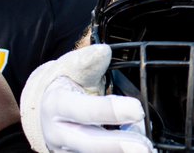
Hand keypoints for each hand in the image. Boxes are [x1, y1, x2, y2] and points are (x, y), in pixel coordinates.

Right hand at [20, 44, 155, 152]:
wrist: (47, 109)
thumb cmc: (67, 86)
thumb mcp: (72, 68)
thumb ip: (89, 62)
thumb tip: (103, 51)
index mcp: (57, 105)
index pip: (84, 110)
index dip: (111, 111)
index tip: (137, 110)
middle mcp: (58, 133)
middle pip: (88, 143)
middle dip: (117, 146)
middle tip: (144, 146)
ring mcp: (66, 150)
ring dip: (122, 151)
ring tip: (146, 145)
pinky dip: (119, 152)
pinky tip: (137, 147)